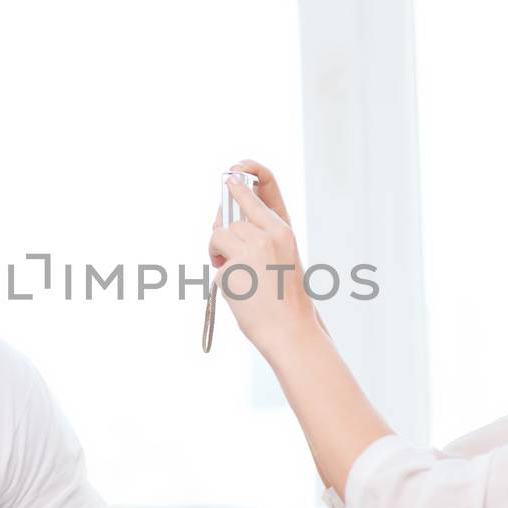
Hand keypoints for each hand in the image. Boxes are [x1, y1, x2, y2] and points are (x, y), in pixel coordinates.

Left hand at [206, 168, 319, 350]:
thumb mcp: (281, 261)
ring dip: (217, 253)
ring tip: (231, 273)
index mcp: (283, 232)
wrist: (290, 330)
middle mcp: (268, 235)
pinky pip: (217, 264)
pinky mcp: (233, 267)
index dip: (241, 187)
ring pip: (219, 237)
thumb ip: (259, 241)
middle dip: (222, 235)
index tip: (230, 177)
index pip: (259, 197)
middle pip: (231, 221)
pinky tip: (238, 292)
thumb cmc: (286, 300)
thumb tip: (224, 226)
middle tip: (222, 254)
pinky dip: (221, 277)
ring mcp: (250, 250)